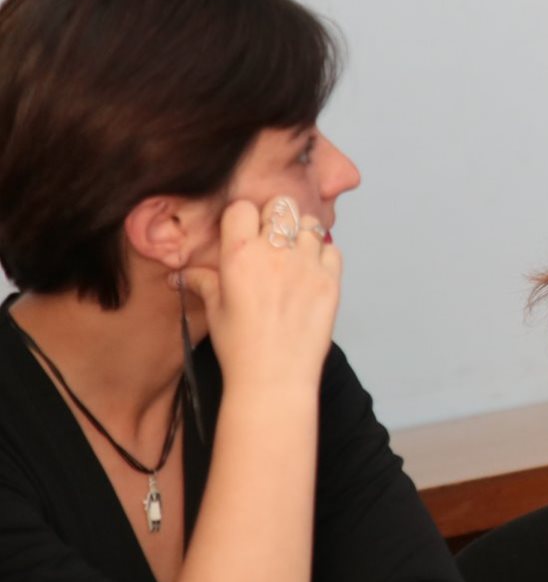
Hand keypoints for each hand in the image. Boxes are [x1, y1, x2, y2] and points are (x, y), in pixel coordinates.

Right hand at [179, 197, 341, 390]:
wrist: (275, 375)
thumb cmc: (240, 346)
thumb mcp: (215, 310)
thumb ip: (202, 282)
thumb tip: (180, 275)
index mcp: (239, 255)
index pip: (242, 208)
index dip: (242, 217)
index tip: (243, 231)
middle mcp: (275, 252)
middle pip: (280, 206)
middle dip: (274, 217)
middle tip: (270, 239)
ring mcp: (306, 263)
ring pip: (309, 223)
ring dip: (300, 234)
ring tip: (292, 256)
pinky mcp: (330, 278)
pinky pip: (332, 247)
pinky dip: (323, 254)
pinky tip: (311, 272)